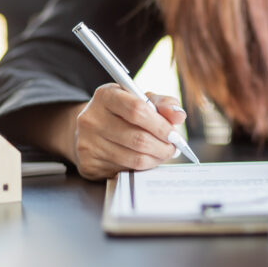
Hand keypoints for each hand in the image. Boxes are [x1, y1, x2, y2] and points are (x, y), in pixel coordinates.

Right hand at [70, 83, 186, 179]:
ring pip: (135, 158)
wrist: (90, 130)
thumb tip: (179, 115)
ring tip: (162, 153)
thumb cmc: (122, 112)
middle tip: (173, 148)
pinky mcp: (88, 164)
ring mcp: (87, 143)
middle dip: (163, 146)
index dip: (161, 125)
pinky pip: (126, 170)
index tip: (174, 134)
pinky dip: (142, 168)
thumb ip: (163, 104)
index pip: (137, 109)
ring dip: (156, 158)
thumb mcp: (140, 99)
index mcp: (106, 96)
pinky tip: (145, 160)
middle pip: (138, 138)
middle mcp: (91, 118)